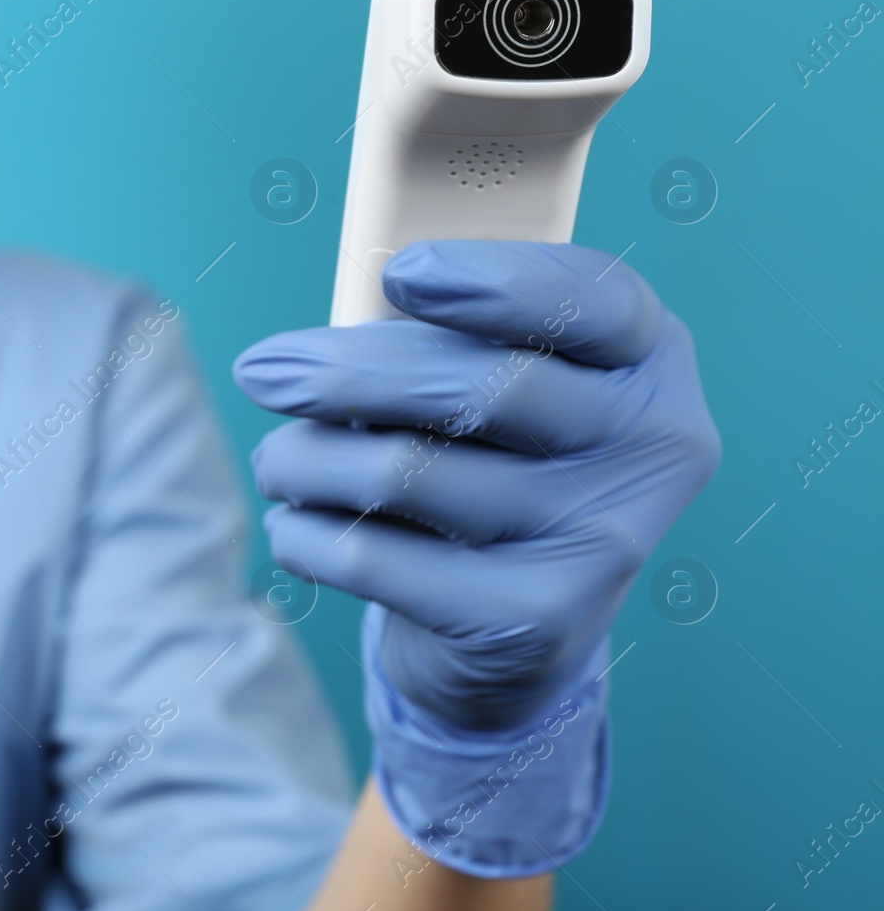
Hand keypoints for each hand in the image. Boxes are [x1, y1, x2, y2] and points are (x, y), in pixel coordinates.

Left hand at [234, 240, 719, 729]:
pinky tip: (290, 523)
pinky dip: (306, 533)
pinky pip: (375, 556)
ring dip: (306, 459)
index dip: (496, 282)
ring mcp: (600, 542)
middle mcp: (650, 449)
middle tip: (260, 371)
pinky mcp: (533, 619)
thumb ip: (442, 346)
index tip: (400, 274)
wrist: (514, 636)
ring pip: (406, 470)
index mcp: (650, 364)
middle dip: (344, 374)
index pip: (594, 300)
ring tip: (275, 462)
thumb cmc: (490, 471)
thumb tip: (308, 354)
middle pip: (480, 386)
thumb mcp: (497, 391)